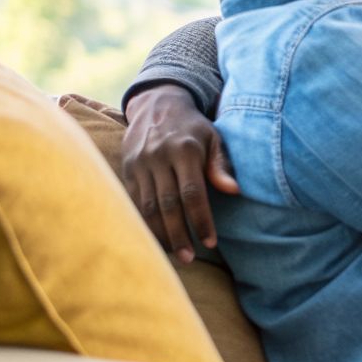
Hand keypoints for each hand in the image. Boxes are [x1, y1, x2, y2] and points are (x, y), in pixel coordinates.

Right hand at [121, 84, 238, 262]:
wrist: (156, 103)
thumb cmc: (194, 127)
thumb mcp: (214, 138)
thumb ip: (222, 165)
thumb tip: (235, 191)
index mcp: (185, 150)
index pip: (192, 193)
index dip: (201, 220)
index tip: (210, 242)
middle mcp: (158, 157)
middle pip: (167, 204)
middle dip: (179, 234)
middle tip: (190, 258)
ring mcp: (139, 163)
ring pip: (146, 206)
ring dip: (160, 233)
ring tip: (175, 254)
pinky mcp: (126, 169)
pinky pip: (132, 201)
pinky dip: (142, 222)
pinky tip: (154, 238)